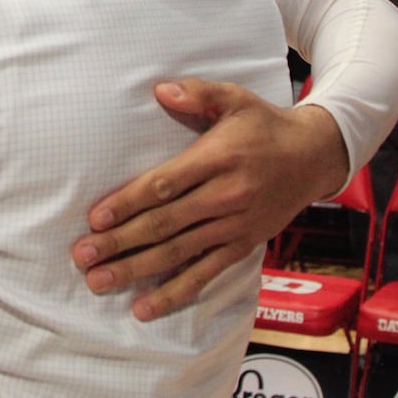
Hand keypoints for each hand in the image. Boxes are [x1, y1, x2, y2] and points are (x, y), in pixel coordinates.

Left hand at [70, 79, 346, 319]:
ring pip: (178, 253)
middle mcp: (225, 197)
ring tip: (99, 281)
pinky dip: (175, 293)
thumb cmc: (265, 125)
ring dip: (136, 270)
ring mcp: (234, 226)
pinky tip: (144, 308)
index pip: (165, 185)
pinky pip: (205, 274)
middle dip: (120, 242)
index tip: (95, 218)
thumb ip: (197, 94)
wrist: (315, 158)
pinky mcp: (242, 246)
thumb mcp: (234, 98)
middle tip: (82, 256)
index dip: (128, 203)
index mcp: (218, 160)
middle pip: (165, 224)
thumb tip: (159, 90)